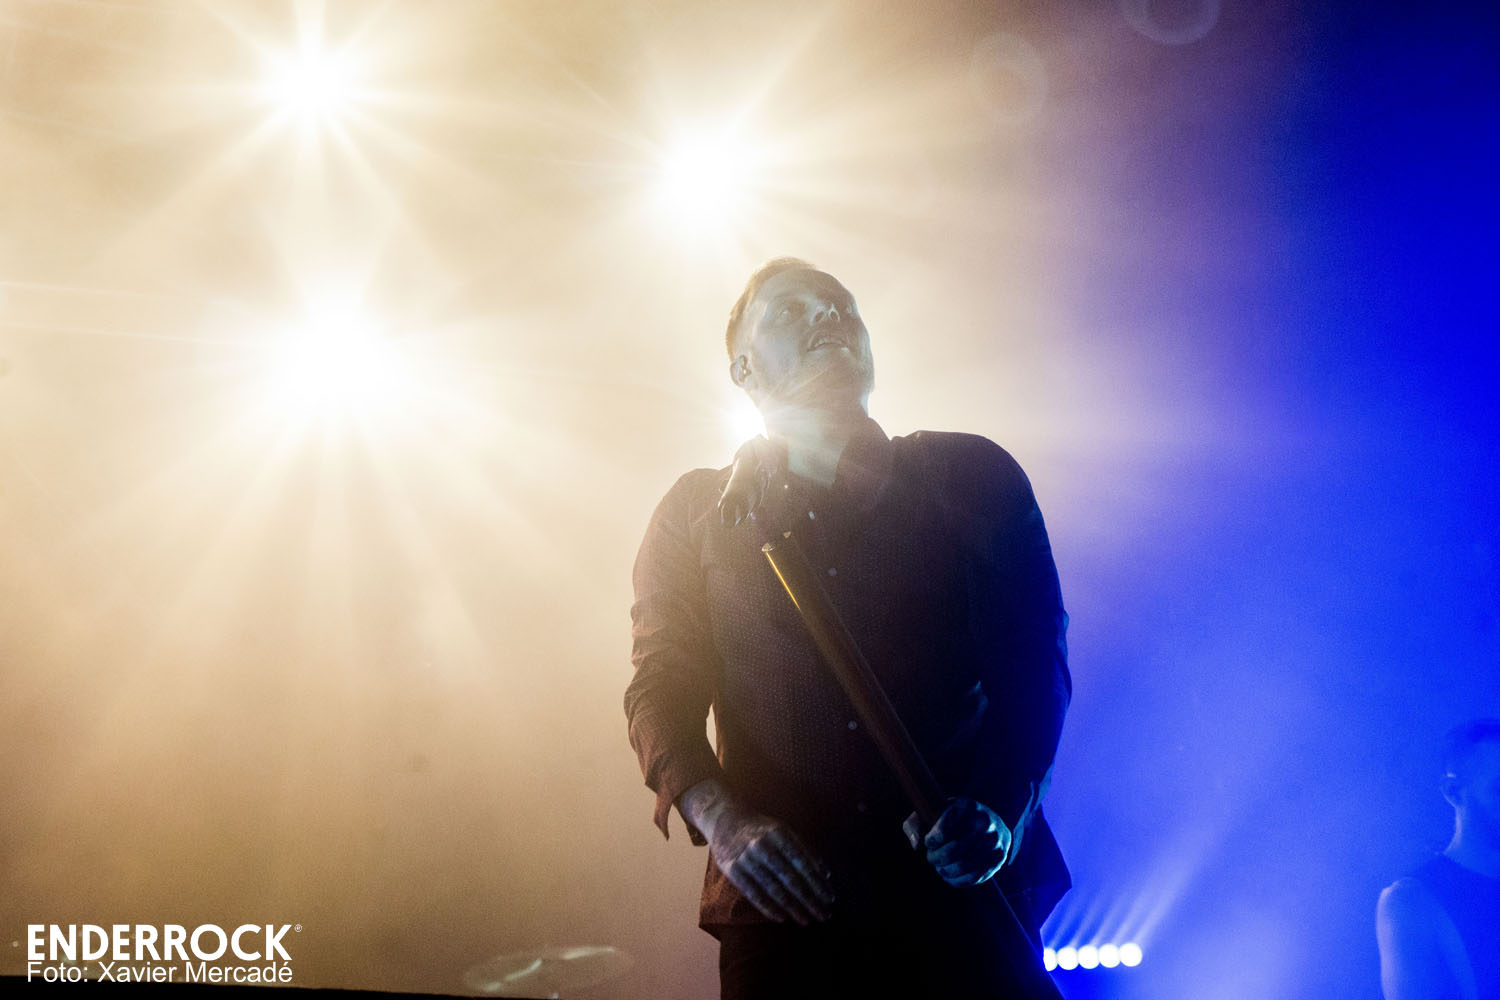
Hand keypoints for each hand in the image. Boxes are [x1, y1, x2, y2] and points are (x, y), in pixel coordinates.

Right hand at [681, 780, 834, 923]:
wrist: (724, 819)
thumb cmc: (761, 828)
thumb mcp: (784, 830)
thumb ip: (804, 850)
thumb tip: (826, 874)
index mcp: (779, 834)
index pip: (803, 864)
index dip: (817, 883)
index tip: (830, 898)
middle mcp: (763, 846)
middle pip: (791, 880)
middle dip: (810, 900)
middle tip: (824, 915)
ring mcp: (746, 859)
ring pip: (774, 890)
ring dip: (793, 908)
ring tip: (806, 920)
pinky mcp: (732, 870)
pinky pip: (753, 894)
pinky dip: (769, 908)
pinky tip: (783, 918)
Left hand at [905, 797, 1016, 887]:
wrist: (988, 819)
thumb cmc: (952, 816)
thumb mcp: (933, 811)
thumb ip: (915, 824)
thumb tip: (916, 845)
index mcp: (967, 806)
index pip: (944, 830)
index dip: (931, 841)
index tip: (928, 842)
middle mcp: (985, 821)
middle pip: (954, 851)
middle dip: (936, 859)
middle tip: (931, 859)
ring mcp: (995, 840)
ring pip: (964, 866)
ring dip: (946, 871)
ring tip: (940, 868)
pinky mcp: (999, 857)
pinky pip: (976, 877)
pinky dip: (959, 881)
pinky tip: (949, 877)